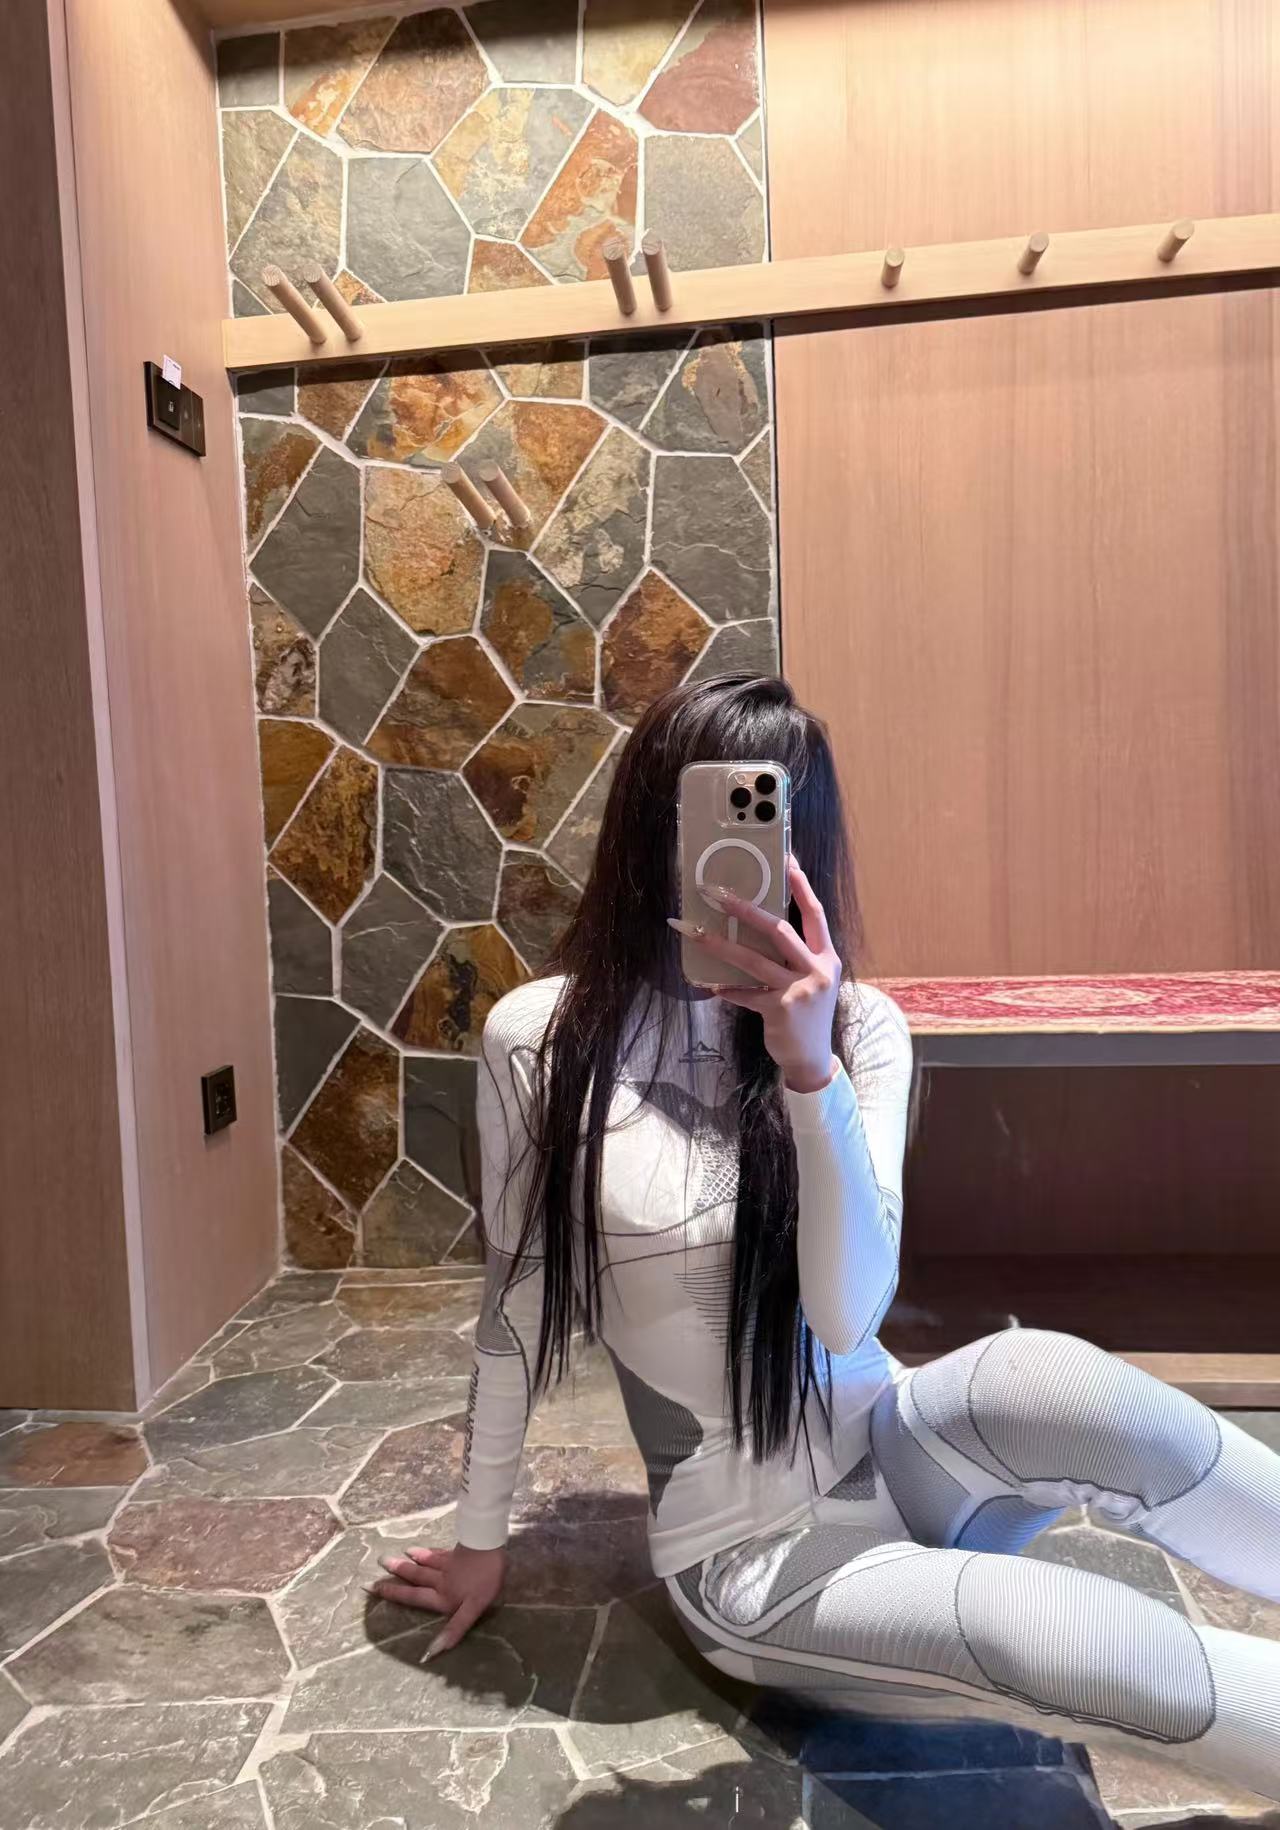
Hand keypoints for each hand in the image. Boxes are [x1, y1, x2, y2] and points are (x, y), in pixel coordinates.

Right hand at [368, 1543, 505, 1657]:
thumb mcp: (472, 1609)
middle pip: (415, 1577)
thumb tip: (432, 1652)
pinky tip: (421, 1549)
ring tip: (394, 1557)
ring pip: (424, 1563)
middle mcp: (440, 1580)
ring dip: (409, 1561)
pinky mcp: (457, 1552)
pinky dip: (428, 1552)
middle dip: (396, 1574)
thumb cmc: (484, 1580)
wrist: (489, 1547)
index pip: (413, 1597)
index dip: (394, 1594)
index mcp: (442, 1596)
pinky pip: (438, 1553)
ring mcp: (448, 1564)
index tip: (372, 1589)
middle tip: (377, 1566)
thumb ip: (454, 1628)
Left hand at [669, 857, 840, 1093]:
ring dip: (720, 945)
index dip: (801, 887)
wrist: (812, 1058)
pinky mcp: (780, 1010)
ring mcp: (799, 991)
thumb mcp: (811, 980)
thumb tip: (758, 926)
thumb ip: (794, 956)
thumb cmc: (806, 1014)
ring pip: (753, 960)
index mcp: (827, 958)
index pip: (815, 914)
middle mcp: (817, 970)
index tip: (787, 860)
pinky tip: (708, 986)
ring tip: (694, 932)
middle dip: (746, 910)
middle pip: (779, 930)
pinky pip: (746, 993)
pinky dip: (726, 989)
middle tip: (718, 894)